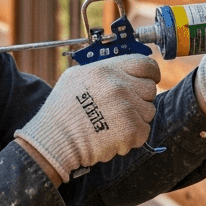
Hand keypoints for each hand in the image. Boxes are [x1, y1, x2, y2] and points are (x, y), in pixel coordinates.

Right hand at [15, 55, 160, 180]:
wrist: (54, 140)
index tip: (149, 80)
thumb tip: (120, 69)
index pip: (146, 64)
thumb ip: (101, 70)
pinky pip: (144, 131)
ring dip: (136, 118)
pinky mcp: (130, 130)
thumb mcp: (75, 77)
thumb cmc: (61, 112)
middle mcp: (118, 86)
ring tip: (113, 123)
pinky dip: (132, 137)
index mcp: (106, 70)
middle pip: (149, 89)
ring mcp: (126, 108)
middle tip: (120, 108)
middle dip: (139, 99)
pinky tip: (114, 135)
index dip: (151, 73)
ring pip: (148, 111)